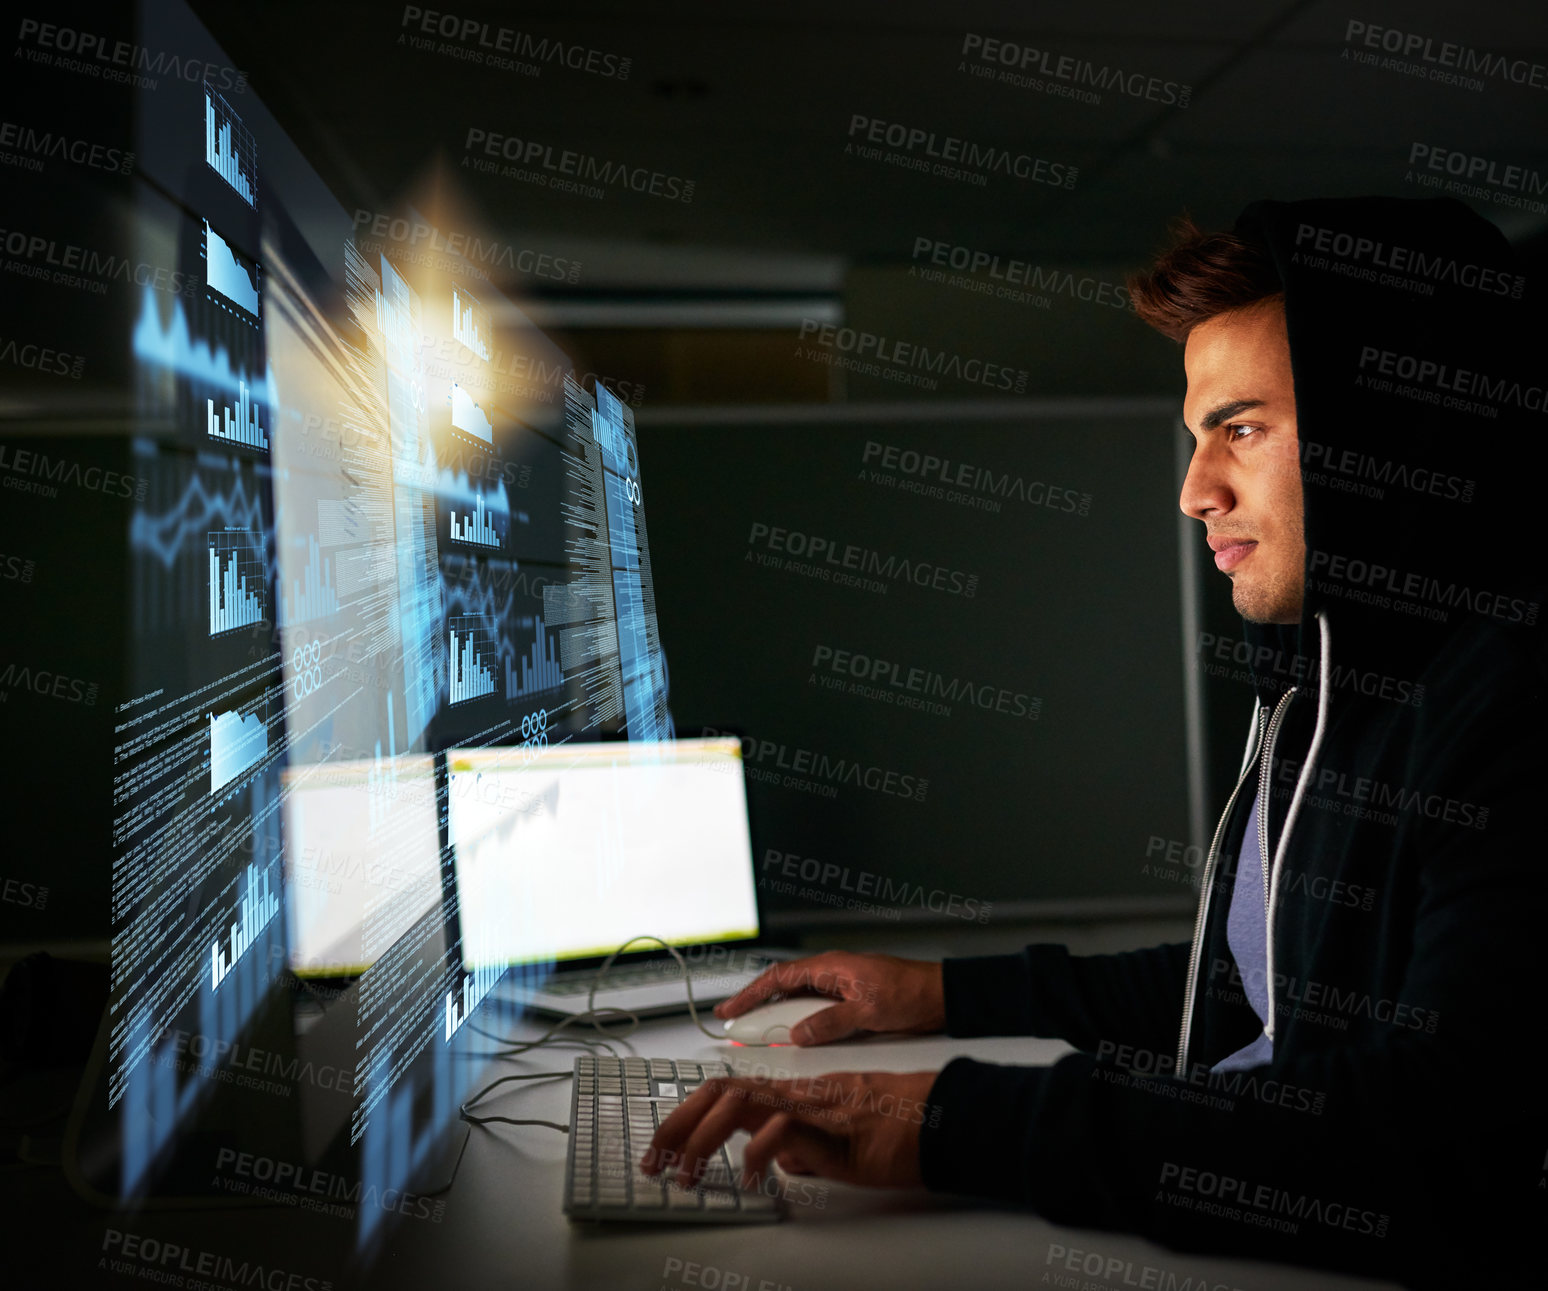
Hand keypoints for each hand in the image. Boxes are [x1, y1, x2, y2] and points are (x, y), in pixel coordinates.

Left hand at [642, 1070, 938, 1189]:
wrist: (944, 1119)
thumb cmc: (902, 1131)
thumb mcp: (839, 1150)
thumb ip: (804, 1148)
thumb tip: (777, 1161)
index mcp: (796, 1098)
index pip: (729, 1093)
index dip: (689, 1115)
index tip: (664, 1147)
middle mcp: (797, 1094)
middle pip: (720, 1091)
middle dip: (678, 1123)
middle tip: (655, 1161)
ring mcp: (812, 1105)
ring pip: (738, 1101)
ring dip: (702, 1137)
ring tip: (686, 1174)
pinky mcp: (832, 1123)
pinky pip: (781, 1129)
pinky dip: (757, 1154)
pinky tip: (751, 1180)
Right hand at [714, 952, 944, 1045]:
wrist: (944, 996)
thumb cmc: (912, 993)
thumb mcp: (868, 1012)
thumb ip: (830, 1024)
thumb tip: (798, 1034)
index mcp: (831, 967)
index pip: (778, 978)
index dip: (749, 995)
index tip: (729, 1011)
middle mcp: (832, 974)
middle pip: (783, 990)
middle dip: (757, 1010)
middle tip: (738, 1031)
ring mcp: (840, 988)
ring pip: (798, 1002)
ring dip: (778, 1019)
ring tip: (760, 1039)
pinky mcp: (850, 1002)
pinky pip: (815, 1011)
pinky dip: (800, 1025)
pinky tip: (795, 1039)